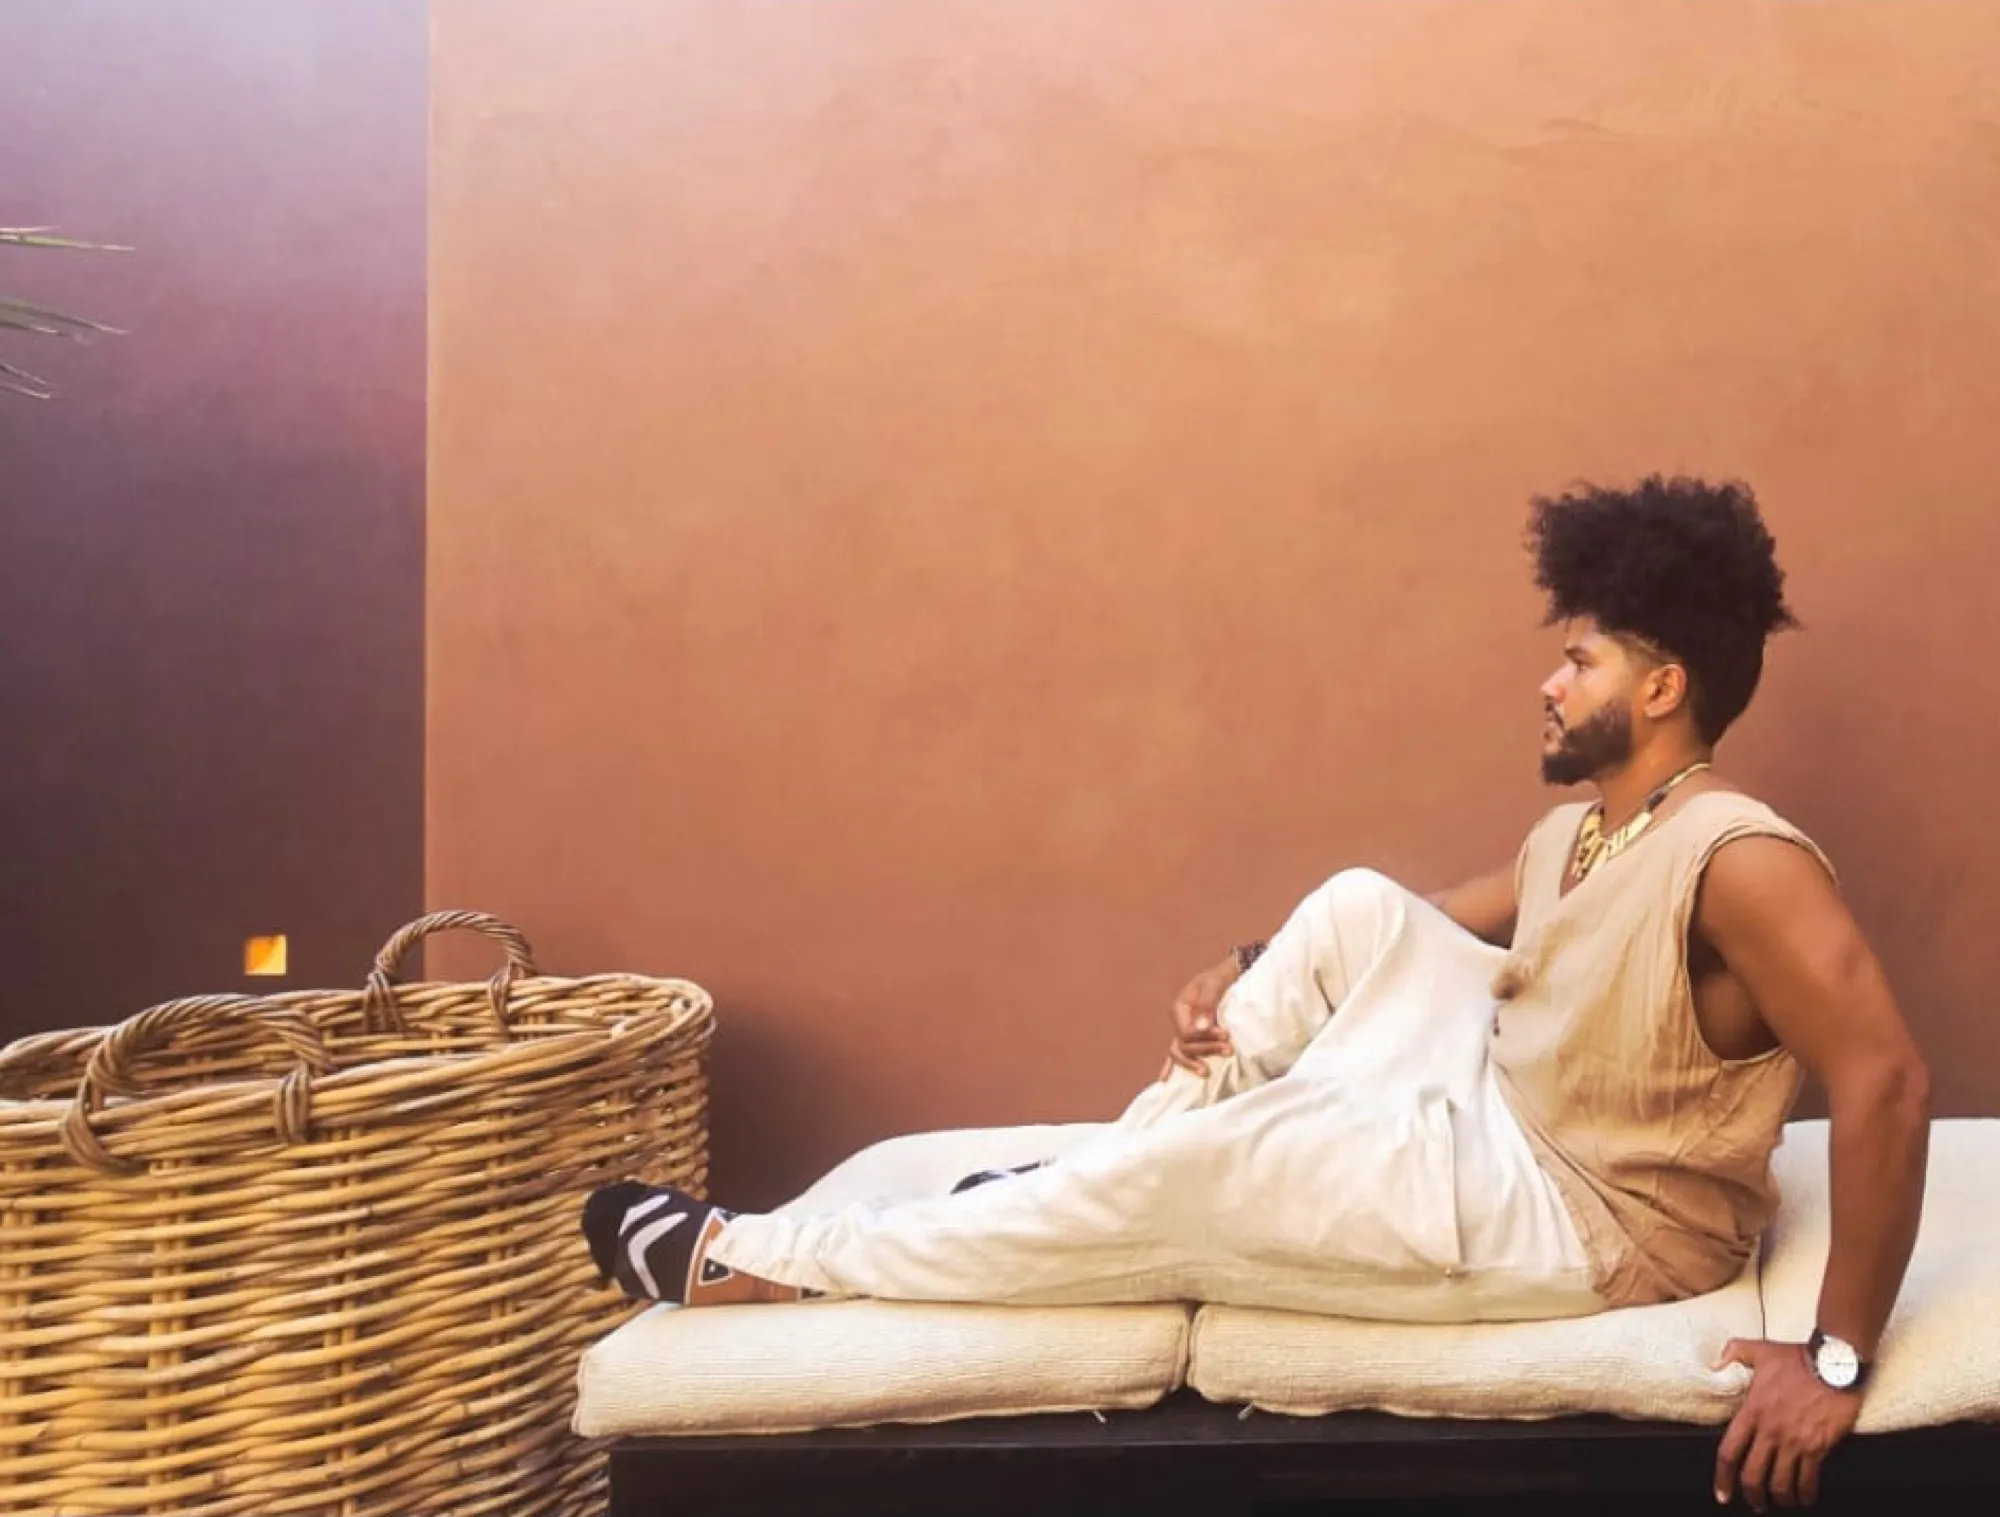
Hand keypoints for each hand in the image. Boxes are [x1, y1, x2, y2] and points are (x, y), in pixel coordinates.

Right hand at [1160, 954, 1239, 1076]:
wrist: (1227, 976)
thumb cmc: (1220, 978)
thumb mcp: (1213, 985)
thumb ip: (1206, 1004)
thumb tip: (1200, 1027)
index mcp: (1179, 1008)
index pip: (1187, 1032)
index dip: (1204, 1037)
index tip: (1225, 1035)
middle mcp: (1178, 1021)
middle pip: (1184, 1044)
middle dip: (1205, 1049)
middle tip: (1228, 1050)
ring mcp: (1183, 1030)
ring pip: (1181, 1052)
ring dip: (1193, 1062)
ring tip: (1207, 1072)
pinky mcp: (1192, 1036)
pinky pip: (1179, 1051)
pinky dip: (1171, 1066)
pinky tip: (1164, 1080)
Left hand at [1713, 1339, 1861, 1509]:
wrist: (1835, 1364)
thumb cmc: (1798, 1358)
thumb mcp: (1759, 1350)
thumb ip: (1734, 1353)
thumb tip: (1716, 1362)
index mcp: (1752, 1411)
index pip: (1729, 1452)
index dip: (1722, 1477)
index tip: (1722, 1493)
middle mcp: (1770, 1431)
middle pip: (1753, 1475)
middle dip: (1751, 1495)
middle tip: (1755, 1504)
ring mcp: (1795, 1441)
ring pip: (1781, 1484)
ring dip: (1780, 1499)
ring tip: (1781, 1502)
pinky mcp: (1818, 1447)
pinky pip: (1809, 1479)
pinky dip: (1806, 1494)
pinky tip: (1805, 1498)